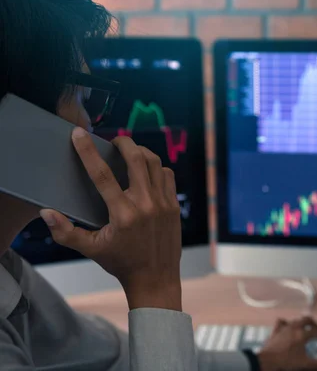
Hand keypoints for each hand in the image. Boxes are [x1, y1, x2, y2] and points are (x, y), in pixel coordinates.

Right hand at [39, 127, 182, 310]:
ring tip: (130, 151)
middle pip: (136, 159)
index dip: (88, 152)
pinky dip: (157, 167)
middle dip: (124, 143)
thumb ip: (66, 232)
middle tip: (114, 141)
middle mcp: (145, 204)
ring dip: (141, 152)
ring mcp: (163, 203)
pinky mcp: (174, 205)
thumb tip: (46, 212)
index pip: (102, 175)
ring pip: (155, 164)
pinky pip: (167, 176)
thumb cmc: (122, 263)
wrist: (156, 278)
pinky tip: (148, 169)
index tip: (79, 135)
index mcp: (123, 214)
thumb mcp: (91, 249)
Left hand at [258, 317, 316, 370]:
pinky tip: (288, 327)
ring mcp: (284, 327)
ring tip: (306, 330)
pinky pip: (282, 322)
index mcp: (303, 334)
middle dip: (315, 325)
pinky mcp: (276, 330)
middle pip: (308, 320)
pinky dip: (287, 323)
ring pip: (296, 320)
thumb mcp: (307, 364)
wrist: (267, 362)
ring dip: (303, 324)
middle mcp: (294, 327)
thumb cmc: (287, 362)